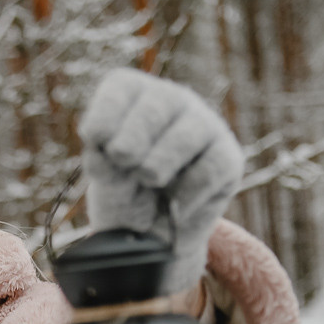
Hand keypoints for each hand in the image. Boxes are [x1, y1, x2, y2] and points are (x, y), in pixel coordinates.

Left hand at [80, 68, 243, 294]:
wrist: (152, 236)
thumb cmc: (125, 194)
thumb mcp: (105, 181)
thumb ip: (103, 165)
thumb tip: (109, 154)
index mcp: (135, 97)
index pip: (121, 87)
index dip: (105, 116)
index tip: (95, 142)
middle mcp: (173, 102)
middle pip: (160, 101)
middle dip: (134, 139)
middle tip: (123, 162)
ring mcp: (205, 127)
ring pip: (189, 134)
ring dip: (160, 162)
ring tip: (148, 181)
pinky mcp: (228, 159)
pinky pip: (210, 170)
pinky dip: (186, 193)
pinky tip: (173, 204)